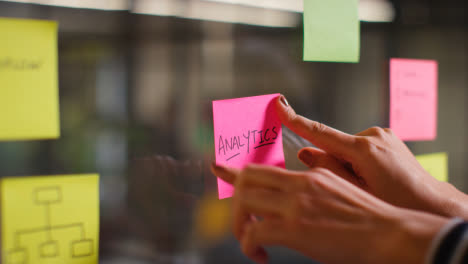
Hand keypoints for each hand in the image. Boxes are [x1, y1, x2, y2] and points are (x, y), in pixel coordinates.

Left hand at [211, 163, 447, 263]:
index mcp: (309, 175)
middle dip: (236, 202)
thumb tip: (299, 176)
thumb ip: (316, 181)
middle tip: (243, 223)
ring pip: (245, 203)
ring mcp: (295, 205)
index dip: (234, 169)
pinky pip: (254, 233)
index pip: (262, 167)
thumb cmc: (368, 217)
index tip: (215, 166)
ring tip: (250, 242)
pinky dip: (249, 246)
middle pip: (246, 180)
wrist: (389, 234)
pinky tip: (261, 257)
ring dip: (239, 225)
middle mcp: (298, 184)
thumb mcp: (340, 188)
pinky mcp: (295, 229)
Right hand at [276, 96, 467, 219]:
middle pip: (335, 145)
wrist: (431, 204)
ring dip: (347, 163)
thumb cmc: (394, 204)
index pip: (320, 132)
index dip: (295, 120)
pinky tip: (373, 178)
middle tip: (348, 186)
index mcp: (364, 150)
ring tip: (368, 185)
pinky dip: (358, 160)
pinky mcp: (388, 138)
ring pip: (348, 148)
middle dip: (333, 162)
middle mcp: (373, 135)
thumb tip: (305, 153)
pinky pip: (361, 147)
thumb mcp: (356, 193)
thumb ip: (328, 171)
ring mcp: (382, 135)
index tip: (280, 104)